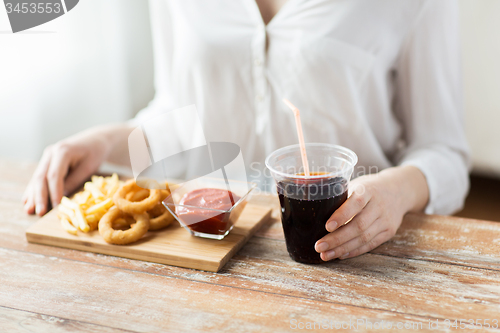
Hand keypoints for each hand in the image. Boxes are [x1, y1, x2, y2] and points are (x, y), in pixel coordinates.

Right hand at [23, 129, 110, 215]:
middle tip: (39, 212)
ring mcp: (47, 157)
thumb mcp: (89, 167)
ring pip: (37, 178)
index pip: (54, 175)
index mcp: (62, 151)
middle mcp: (51, 153)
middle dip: (40, 196)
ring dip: (33, 195)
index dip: (54, 193)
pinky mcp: (47, 162)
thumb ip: (74, 180)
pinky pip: (39, 177)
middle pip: (41, 177)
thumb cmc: (95, 153)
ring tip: (29, 210)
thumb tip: (61, 196)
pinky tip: (27, 200)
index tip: (55, 207)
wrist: (95, 140)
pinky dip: (34, 189)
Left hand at [314, 166, 428, 260]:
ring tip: (325, 255)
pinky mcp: (389, 232)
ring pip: (364, 238)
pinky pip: (370, 244)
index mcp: (368, 190)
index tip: (327, 226)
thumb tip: (314, 208)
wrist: (399, 191)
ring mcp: (386, 220)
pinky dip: (354, 251)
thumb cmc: (369, 188)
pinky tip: (340, 255)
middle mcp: (379, 205)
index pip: (355, 203)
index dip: (341, 215)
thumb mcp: (357, 184)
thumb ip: (341, 195)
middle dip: (337, 239)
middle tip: (319, 246)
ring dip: (343, 248)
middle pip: (358, 225)